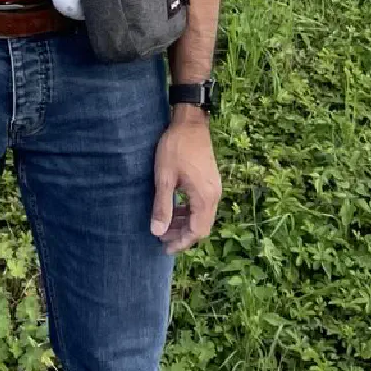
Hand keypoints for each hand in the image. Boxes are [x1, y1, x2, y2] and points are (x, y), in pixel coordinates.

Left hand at [150, 110, 219, 255]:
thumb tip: (157, 232)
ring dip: (185, 223)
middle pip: (201, 226)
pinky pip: (202, 204)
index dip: (181, 243)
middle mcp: (214, 195)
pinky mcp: (210, 181)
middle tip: (161, 238)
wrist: (190, 122)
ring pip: (202, 216)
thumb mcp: (164, 178)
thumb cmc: (175, 148)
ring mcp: (214, 187)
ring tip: (165, 225)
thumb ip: (162, 206)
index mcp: (204, 197)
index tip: (165, 248)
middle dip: (182, 235)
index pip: (197, 231)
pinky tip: (174, 208)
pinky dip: (188, 211)